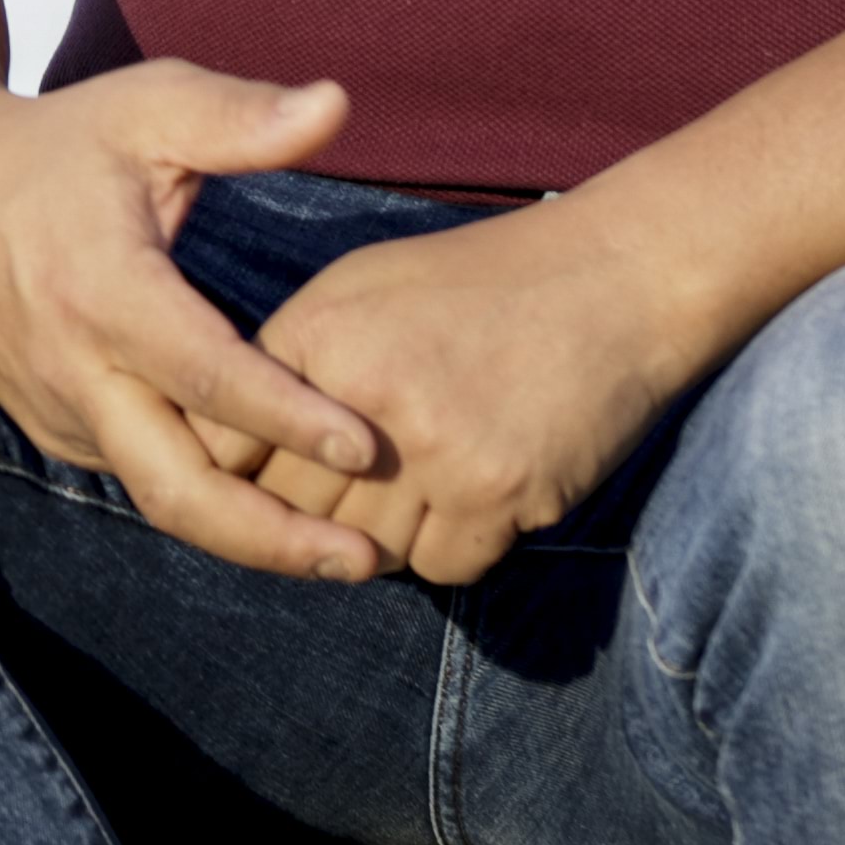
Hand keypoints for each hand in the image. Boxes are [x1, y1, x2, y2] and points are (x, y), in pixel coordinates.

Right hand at [0, 61, 398, 584]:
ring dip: (248, 535)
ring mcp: (59, 408)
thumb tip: (338, 105)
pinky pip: (138, 476)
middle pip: (175, 487)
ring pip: (159, 496)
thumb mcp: (146, 106)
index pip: (206, 376)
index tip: (366, 450)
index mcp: (104, 289)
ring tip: (342, 553)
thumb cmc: (57, 143)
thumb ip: (240, 115)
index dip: (289, 418)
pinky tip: (276, 510)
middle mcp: (75, 366)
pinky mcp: (55, 428)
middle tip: (368, 560)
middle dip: (271, 536)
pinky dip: (207, 504)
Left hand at [235, 197, 713, 586]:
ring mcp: (430, 450)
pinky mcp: (497, 494)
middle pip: (290, 511)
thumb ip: (295, 364)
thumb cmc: (485, 281)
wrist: (618, 277)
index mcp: (314, 336)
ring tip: (421, 487)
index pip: (226, 452)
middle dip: (310, 515)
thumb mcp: (364, 289)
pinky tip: (477, 498)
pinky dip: (453, 549)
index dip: (239, 480)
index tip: (262, 487)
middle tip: (355, 494)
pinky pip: (440, 568)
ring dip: (383, 537)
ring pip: (363, 551)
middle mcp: (358, 395)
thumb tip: (236, 450)